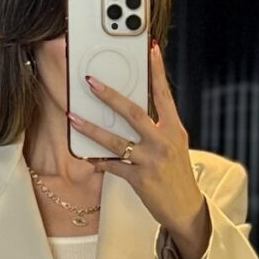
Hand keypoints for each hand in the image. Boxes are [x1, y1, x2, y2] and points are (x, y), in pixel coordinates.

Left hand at [71, 40, 209, 258]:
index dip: (157, 71)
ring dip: (91, 128)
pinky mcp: (140, 179)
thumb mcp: (174, 146)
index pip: (164, 95)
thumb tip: (132, 109)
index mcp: (174, 129)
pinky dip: (98, 160)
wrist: (186, 208)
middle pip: (133, 113)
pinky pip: (112, 166)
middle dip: (109, 96)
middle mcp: (163, 141)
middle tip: (90, 81)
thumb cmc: (177, 175)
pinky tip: (86, 155)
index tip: (150, 50)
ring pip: (115, 140)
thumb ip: (158, 127)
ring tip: (72, 116)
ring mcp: (151, 160)